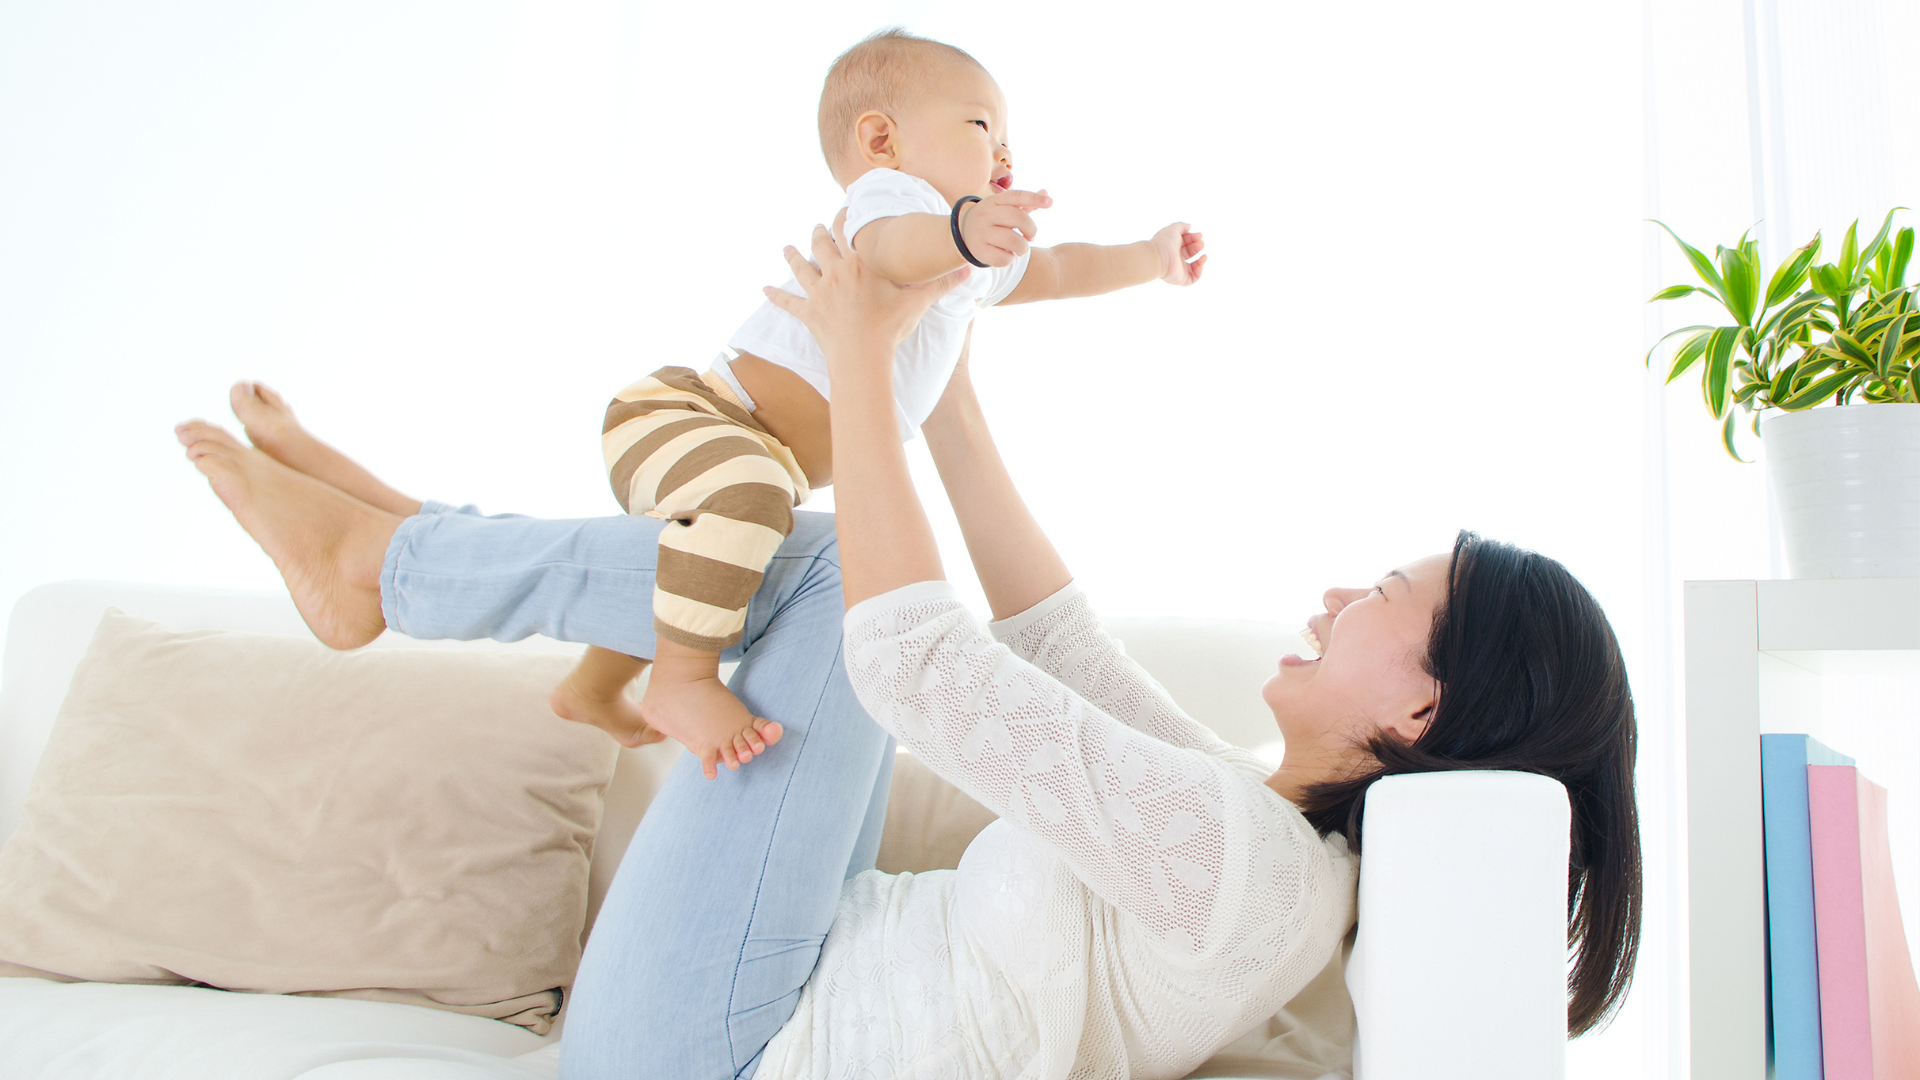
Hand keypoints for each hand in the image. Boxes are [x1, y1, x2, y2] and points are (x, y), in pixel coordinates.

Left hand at [764, 211, 967, 378]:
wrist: (863, 356)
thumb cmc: (889, 328)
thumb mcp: (917, 303)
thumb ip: (939, 284)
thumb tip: (967, 270)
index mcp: (859, 263)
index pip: (848, 232)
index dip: (844, 217)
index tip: (842, 208)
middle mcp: (835, 272)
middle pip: (821, 244)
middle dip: (818, 233)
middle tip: (817, 226)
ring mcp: (819, 293)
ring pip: (801, 268)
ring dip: (793, 256)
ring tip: (787, 247)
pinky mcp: (808, 314)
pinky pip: (788, 303)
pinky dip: (775, 296)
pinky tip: (763, 289)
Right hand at [958, 188, 1052, 266]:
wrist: (964, 231)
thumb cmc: (994, 219)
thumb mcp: (1005, 207)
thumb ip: (1026, 203)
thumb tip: (1046, 193)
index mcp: (996, 201)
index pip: (1017, 196)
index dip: (1034, 199)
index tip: (1050, 202)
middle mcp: (987, 214)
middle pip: (1018, 218)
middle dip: (1031, 229)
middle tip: (1031, 236)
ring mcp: (981, 232)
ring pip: (1013, 241)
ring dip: (1023, 248)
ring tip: (1021, 248)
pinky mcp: (979, 250)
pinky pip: (1003, 258)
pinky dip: (1010, 259)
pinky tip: (1007, 255)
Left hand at [1151, 222, 1205, 284]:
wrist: (1159, 257)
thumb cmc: (1164, 242)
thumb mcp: (1174, 229)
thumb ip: (1182, 226)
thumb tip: (1190, 226)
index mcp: (1173, 246)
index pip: (1186, 242)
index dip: (1194, 238)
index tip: (1199, 235)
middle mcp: (1175, 258)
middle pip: (1190, 252)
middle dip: (1198, 246)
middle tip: (1200, 243)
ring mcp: (1178, 269)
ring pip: (1193, 266)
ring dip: (1201, 260)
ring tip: (1204, 255)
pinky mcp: (1181, 278)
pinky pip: (1193, 278)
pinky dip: (1199, 272)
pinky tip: (1200, 264)